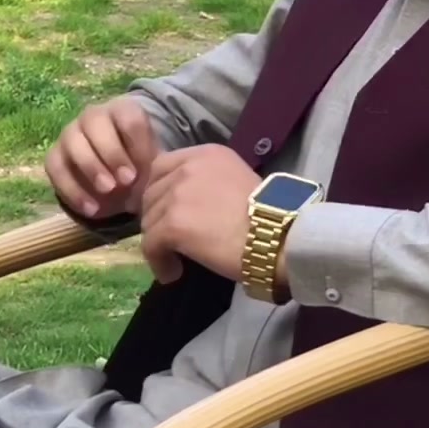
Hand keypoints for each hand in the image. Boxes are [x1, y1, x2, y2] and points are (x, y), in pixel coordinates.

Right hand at [45, 98, 159, 221]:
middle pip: (96, 123)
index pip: (129, 118)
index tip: (145, 169)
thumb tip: (159, 181)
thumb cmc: (138, 167)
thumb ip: (155, 168)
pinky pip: (56, 168)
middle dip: (112, 153)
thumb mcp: (152, 166)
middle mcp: (93, 116)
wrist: (117, 181)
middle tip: (127, 181)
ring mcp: (70, 134)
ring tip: (108, 192)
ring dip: (91, 167)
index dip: (137, 144)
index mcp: (122, 111)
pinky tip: (92, 209)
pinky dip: (72, 190)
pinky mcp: (54, 156)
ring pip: (73, 142)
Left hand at [140, 145, 260, 284]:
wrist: (279, 238)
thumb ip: (208, 183)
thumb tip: (185, 204)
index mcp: (206, 154)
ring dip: (159, 244)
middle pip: (151, 193)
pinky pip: (151, 245)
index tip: (164, 212)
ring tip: (175, 262)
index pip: (161, 167)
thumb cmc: (269, 216)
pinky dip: (159, 262)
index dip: (158, 192)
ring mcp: (177, 195)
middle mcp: (188, 168)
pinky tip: (173, 273)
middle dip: (156, 219)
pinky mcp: (172, 224)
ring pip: (149, 221)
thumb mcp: (237, 181)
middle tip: (168, 241)